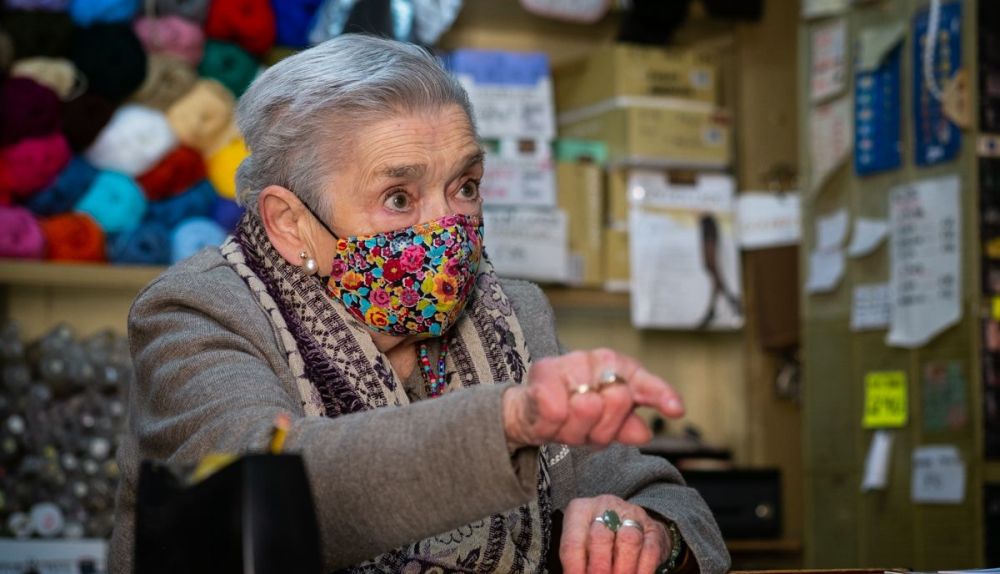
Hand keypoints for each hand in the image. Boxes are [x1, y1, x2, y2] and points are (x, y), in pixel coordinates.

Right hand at [501, 348, 683, 449]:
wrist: (531, 411)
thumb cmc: (574, 414)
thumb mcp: (605, 426)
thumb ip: (625, 427)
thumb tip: (644, 432)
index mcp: (619, 369)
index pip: (645, 382)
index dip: (661, 394)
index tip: (676, 410)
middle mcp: (598, 360)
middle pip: (619, 401)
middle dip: (603, 428)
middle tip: (586, 429)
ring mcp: (571, 362)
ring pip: (588, 408)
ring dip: (576, 429)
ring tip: (567, 424)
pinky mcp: (545, 370)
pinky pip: (558, 411)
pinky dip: (554, 424)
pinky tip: (549, 420)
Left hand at [560, 495, 670, 573]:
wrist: (626, 521)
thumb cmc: (595, 538)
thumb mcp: (580, 542)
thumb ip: (577, 559)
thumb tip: (575, 573)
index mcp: (580, 511)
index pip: (573, 542)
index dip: (574, 567)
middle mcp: (605, 507)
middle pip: (600, 537)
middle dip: (599, 567)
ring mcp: (632, 515)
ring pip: (629, 540)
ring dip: (623, 569)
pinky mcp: (653, 529)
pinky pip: (650, 551)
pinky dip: (643, 570)